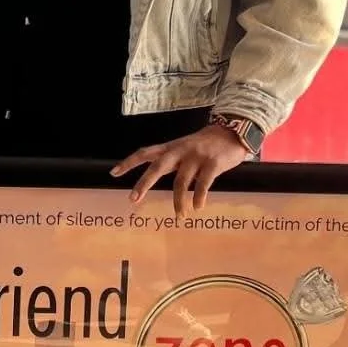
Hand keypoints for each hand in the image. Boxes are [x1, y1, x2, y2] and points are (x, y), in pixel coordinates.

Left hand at [111, 125, 249, 216]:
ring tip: (179, 215)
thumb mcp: (184, 147)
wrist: (233, 131)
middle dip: (144, 183)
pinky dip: (199, 197)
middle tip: (133, 199)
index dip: (129, 163)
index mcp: (171, 147)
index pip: (145, 153)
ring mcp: (196, 157)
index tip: (113, 173)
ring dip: (179, 201)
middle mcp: (180, 151)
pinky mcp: (213, 164)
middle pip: (158, 167)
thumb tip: (154, 177)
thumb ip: (171, 161)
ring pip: (181, 182)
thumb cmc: (206, 143)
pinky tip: (198, 207)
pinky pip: (204, 184)